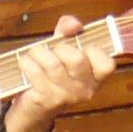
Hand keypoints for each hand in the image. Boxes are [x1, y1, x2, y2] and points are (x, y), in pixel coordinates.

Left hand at [3, 15, 109, 131]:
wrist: (34, 108)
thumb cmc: (52, 74)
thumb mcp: (64, 49)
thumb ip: (69, 31)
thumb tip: (73, 23)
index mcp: (96, 78)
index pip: (107, 64)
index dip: (92, 50)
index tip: (79, 47)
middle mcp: (85, 90)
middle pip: (76, 59)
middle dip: (59, 48)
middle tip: (51, 50)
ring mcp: (66, 97)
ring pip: (52, 63)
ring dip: (38, 52)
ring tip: (34, 54)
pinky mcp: (46, 100)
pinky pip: (34, 71)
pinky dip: (26, 62)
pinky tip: (25, 63)